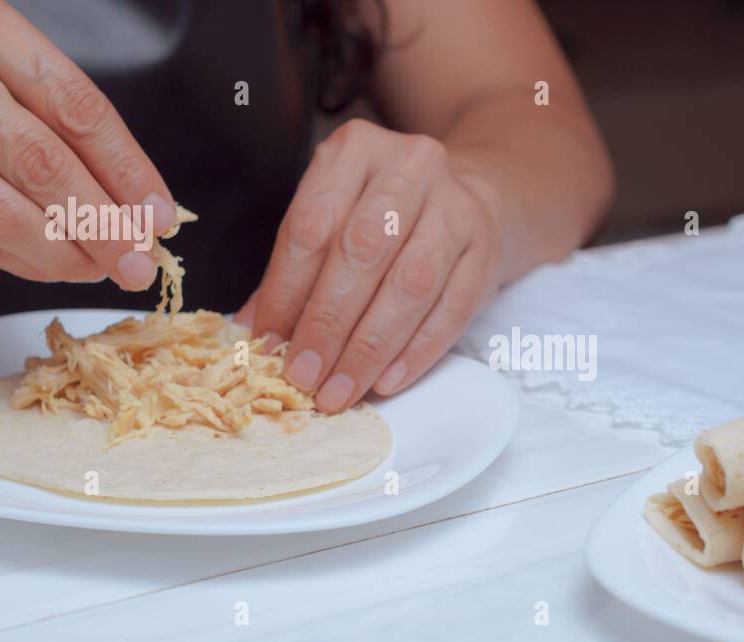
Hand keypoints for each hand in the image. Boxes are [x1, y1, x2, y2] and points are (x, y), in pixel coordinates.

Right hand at [0, 0, 174, 287]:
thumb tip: (140, 206)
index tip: (159, 215)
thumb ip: (73, 123)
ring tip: (104, 268)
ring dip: (65, 254)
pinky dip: (24, 261)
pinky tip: (59, 266)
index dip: (127, 171)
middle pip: (40, 165)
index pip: (76, 110)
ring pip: (1, 213)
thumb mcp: (13, 61)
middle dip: (101, 225)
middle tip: (138, 261)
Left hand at [240, 118, 503, 411]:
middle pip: (361, 252)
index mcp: (355, 150)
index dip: (286, 291)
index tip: (269, 344)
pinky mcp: (486, 248)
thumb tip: (257, 333)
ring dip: (370, 347)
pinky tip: (387, 379)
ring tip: (341, 388)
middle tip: (304, 374)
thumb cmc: (386, 215)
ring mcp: (456, 206)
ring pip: (409, 284)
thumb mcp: (335, 220)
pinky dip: (416, 351)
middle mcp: (410, 167)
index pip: (312, 225)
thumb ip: (296, 271)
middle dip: (328, 323)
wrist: (466, 196)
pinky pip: (452, 309)